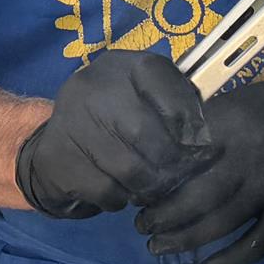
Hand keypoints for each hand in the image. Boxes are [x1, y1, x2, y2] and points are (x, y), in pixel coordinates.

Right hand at [15, 52, 212, 219]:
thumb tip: (205, 138)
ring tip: (152, 187)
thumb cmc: (118, 121)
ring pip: (129, 169)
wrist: (58, 146)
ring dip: (149, 186)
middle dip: (170, 162)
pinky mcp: (59, 156)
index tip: (198, 142)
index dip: (186, 115)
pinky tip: (120, 191)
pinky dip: (121, 199)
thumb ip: (177, 106)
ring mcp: (70, 121)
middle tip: (178, 175)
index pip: (161, 79)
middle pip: (145, 132)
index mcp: (121, 64)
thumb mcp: (145, 101)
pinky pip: (107, 190)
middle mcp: (91, 85)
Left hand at [135, 72, 263, 263]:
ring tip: (158, 246)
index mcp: (228, 127)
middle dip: (162, 216)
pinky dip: (229, 261)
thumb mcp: (233, 103)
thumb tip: (155, 152)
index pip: (181, 157)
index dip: (154, 179)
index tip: (133, 191)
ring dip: (185, 239)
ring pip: (221, 223)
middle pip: (196, 195)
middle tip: (141, 226)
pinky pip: (257, 243)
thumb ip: (200, 126)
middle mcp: (248, 158)